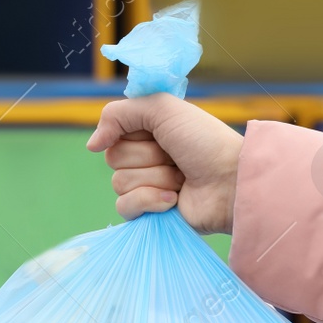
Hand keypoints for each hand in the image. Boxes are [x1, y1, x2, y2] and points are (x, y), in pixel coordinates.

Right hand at [86, 94, 242, 234]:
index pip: (114, 132)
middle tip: (176, 158)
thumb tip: (91, 145)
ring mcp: (147, 186)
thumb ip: (118, 114)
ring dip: (155, 178)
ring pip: (120, 183)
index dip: (133, 133)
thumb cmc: (205, 142)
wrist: (231, 181)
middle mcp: (146, 158)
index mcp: (148, 132)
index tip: (160, 132)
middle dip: (148, 157)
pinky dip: (150, 201)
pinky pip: (125, 207)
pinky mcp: (150, 213)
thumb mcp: (163, 109)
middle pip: (114, 158)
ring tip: (181, 179)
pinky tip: (174, 200)